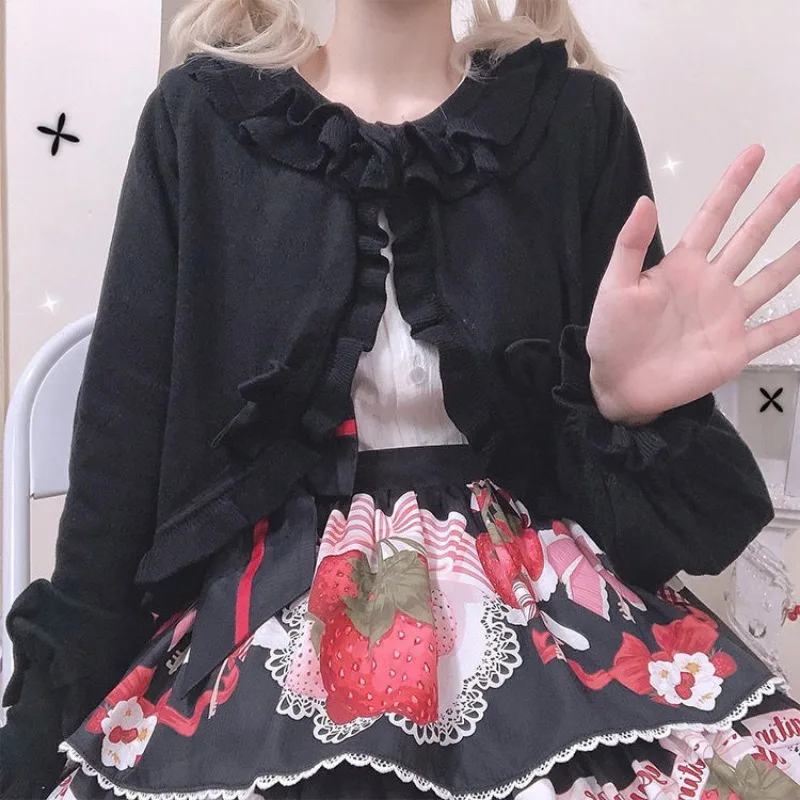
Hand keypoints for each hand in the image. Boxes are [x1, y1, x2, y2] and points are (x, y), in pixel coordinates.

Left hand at [587, 145, 799, 423]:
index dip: (733, 184)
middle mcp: (711, 284)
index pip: (713, 216)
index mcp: (682, 265)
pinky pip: (773, 333)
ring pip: (771, 279)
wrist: (617, 385)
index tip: (755, 152)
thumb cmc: (611, 335)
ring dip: (797, 258)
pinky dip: (796, 322)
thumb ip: (630, 246)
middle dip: (777, 206)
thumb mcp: (614, 287)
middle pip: (751, 237)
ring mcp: (726, 315)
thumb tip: (645, 200)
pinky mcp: (734, 349)